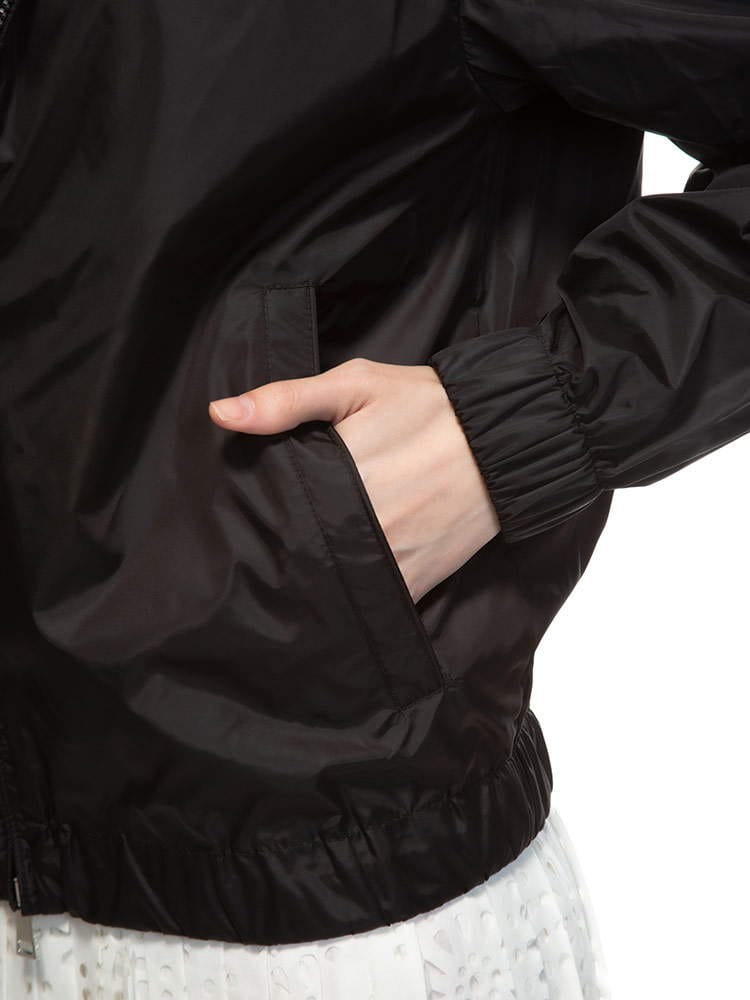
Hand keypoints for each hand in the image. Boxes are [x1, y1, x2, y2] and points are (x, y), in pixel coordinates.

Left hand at [208, 358, 501, 603]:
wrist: (504, 437)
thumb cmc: (427, 405)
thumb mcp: (356, 384)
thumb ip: (286, 400)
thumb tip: (221, 413)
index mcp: (341, 479)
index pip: (276, 513)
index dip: (256, 518)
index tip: (244, 515)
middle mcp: (365, 529)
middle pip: (299, 556)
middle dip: (280, 552)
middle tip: (264, 545)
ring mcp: (395, 561)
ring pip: (333, 586)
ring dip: (313, 579)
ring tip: (299, 565)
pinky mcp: (419, 580)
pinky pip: (375, 601)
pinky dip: (354, 597)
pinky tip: (340, 582)